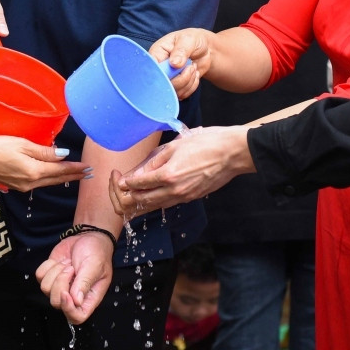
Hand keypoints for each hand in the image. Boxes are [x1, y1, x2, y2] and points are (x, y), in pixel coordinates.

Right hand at [0, 127, 89, 191]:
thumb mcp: (21, 144)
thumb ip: (43, 151)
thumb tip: (63, 153)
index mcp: (33, 171)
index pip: (60, 170)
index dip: (76, 168)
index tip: (88, 167)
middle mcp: (30, 182)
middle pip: (56, 179)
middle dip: (73, 176)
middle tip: (88, 174)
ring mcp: (21, 186)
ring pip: (47, 182)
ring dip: (61, 178)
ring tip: (73, 174)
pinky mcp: (13, 185)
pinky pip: (36, 183)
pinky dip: (47, 179)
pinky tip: (49, 176)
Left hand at [36, 232, 114, 323]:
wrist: (87, 237)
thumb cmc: (97, 252)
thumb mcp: (95, 266)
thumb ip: (85, 282)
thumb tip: (76, 301)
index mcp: (88, 298)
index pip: (76, 317)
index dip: (68, 309)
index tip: (66, 293)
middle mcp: (73, 296)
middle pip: (56, 302)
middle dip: (60, 282)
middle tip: (71, 268)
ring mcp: (59, 286)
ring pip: (45, 289)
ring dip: (55, 272)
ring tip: (68, 264)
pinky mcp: (50, 276)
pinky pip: (39, 276)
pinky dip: (48, 266)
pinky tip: (60, 261)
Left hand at [109, 125, 253, 218]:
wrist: (232, 153)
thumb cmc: (206, 143)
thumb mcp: (174, 146)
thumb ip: (152, 162)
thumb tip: (134, 175)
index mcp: (168, 176)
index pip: (136, 186)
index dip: (122, 182)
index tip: (117, 175)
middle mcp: (174, 191)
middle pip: (140, 203)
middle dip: (124, 195)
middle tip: (119, 183)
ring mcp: (183, 197)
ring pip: (152, 207)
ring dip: (138, 199)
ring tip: (131, 187)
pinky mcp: (191, 198)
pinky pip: (166, 203)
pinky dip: (153, 199)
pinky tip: (150, 189)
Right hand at [149, 28, 213, 99]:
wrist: (204, 49)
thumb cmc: (192, 40)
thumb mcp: (187, 39)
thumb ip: (180, 50)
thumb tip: (174, 64)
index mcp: (156, 54)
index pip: (152, 69)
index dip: (162, 74)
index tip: (176, 70)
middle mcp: (159, 69)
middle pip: (163, 84)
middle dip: (181, 79)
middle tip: (190, 67)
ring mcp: (167, 79)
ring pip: (174, 91)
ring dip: (188, 82)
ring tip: (192, 68)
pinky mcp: (176, 87)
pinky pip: (182, 94)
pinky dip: (192, 86)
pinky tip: (194, 74)